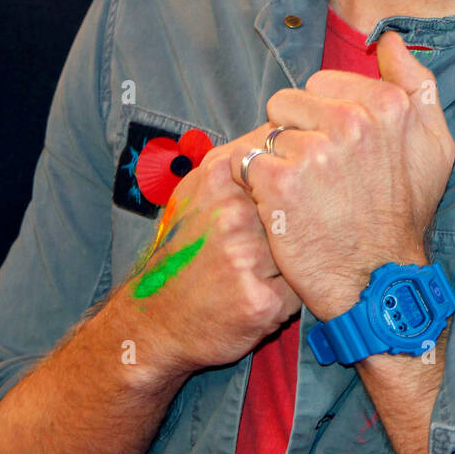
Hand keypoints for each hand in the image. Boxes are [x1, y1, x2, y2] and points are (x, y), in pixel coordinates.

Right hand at [121, 144, 301, 376]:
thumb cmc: (183, 252)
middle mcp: (232, 214)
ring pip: (302, 247)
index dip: (286, 187)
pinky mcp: (261, 301)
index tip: (268, 207)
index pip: (283, 165)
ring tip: (255, 271)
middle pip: (297, 206)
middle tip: (254, 246)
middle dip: (288, 227)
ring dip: (291, 260)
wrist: (152, 321)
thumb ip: (236, 164)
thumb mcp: (196, 193)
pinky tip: (259, 295)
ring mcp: (247, 257)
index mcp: (219, 178)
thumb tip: (281, 132)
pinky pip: (302, 288)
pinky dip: (289, 293)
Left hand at [230, 31, 454, 319]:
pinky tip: (282, 207)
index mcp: (388, 104)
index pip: (323, 83)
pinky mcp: (280, 181)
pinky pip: (249, 162)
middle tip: (320, 175)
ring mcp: (315, 151)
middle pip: (290, 101)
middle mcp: (353, 121)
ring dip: (278, 159)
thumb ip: (417, 83)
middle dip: (298, 133)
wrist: (377, 280)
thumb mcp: (435, 145)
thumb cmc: (404, 213)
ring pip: (269, 132)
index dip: (325, 116)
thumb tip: (390, 39)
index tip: (340, 150)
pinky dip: (257, 186)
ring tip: (303, 192)